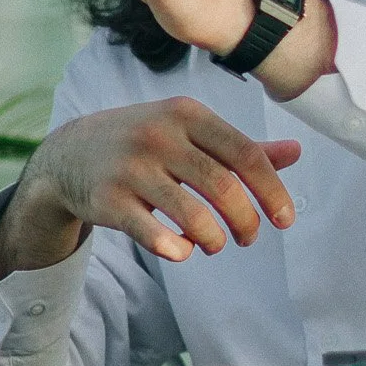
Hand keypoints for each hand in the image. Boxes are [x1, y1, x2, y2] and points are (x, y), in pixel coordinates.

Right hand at [0, 98, 300, 276]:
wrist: (69, 153)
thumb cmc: (144, 143)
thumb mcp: (188, 132)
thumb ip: (238, 146)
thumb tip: (296, 152)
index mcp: (186, 114)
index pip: (243, 153)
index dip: (271, 190)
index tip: (284, 220)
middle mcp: (158, 135)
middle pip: (222, 185)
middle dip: (246, 220)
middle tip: (249, 237)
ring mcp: (130, 167)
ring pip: (191, 214)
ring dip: (214, 239)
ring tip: (216, 244)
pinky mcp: (108, 200)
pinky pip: (152, 233)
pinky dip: (175, 248)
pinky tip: (182, 251)